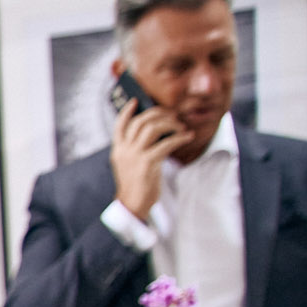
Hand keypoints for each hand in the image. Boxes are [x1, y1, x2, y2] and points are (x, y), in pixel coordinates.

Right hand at [108, 94, 184, 221]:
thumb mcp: (130, 164)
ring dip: (170, 124)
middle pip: (140, 121)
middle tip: (172, 116)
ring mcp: (135, 156)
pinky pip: (166, 143)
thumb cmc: (135, 184)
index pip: (120, 125)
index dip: (127, 111)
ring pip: (152, 128)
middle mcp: (124, 150)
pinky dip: (179, 137)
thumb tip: (154, 132)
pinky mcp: (147, 163)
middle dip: (158, 114)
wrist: (132, 205)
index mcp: (118, 150)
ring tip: (181, 127)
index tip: (135, 101)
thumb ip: (136, 148)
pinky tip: (187, 137)